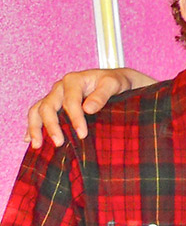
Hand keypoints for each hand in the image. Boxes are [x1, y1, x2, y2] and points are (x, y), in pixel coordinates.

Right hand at [27, 68, 150, 148]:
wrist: (114, 81)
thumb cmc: (115, 83)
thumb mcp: (114, 84)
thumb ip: (102, 95)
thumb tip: (88, 109)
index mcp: (73, 80)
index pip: (70, 101)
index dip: (75, 119)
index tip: (82, 135)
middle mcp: (60, 87)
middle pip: (48, 106)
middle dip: (52, 126)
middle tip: (59, 143)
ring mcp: (55, 96)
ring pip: (37, 110)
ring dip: (35, 127)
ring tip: (37, 144)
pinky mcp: (54, 104)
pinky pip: (37, 114)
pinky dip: (32, 126)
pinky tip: (30, 140)